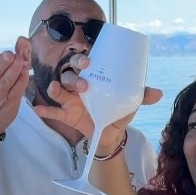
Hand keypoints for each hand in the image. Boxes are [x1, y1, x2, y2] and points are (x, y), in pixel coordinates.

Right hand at [33, 52, 162, 140]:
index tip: (87, 62)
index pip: (83, 65)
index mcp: (93, 79)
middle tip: (81, 83)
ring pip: (59, 92)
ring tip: (54, 88)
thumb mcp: (129, 103)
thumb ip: (142, 96)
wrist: (110, 133)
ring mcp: (70, 101)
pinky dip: (44, 110)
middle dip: (72, 77)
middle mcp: (78, 87)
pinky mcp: (66, 115)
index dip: (82, 61)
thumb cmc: (116, 111)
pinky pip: (53, 112)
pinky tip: (36, 108)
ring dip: (56, 89)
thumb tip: (159, 93)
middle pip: (69, 76)